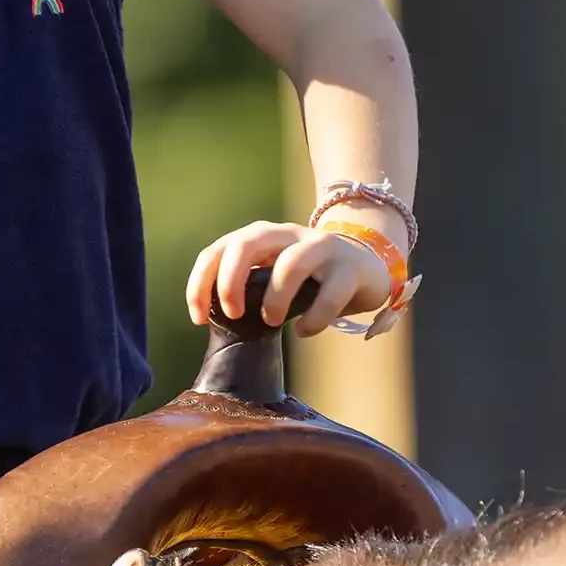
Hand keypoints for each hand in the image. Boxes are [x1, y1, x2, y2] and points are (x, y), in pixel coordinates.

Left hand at [186, 218, 397, 335]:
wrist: (366, 264)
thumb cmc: (308, 279)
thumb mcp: (272, 277)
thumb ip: (247, 289)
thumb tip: (213, 320)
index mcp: (262, 237)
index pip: (219, 250)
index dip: (201, 283)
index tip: (199, 318)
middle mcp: (288, 235)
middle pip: (248, 242)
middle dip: (231, 281)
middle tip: (233, 315)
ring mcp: (321, 248)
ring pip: (291, 264)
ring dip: (275, 298)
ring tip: (272, 322)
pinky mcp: (349, 268)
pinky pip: (330, 293)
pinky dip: (314, 317)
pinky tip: (304, 331)